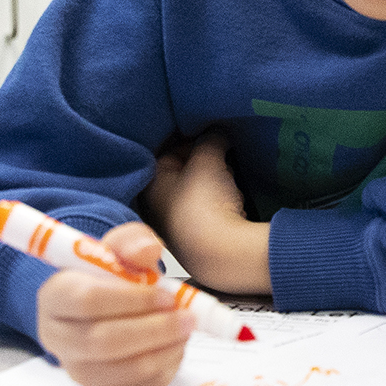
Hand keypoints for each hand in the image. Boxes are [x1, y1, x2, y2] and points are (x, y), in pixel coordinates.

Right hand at [36, 221, 196, 385]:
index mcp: (55, 296)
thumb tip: (148, 250)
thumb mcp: (123, 249)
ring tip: (185, 330)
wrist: (111, 307)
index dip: (132, 299)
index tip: (167, 294)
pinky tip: (173, 348)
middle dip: (154, 329)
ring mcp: (77, 370)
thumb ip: (133, 242)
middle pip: (102, 342)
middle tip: (187, 317)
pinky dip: (163, 370)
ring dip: (163, 350)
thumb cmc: (115, 276)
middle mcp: (57, 337)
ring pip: (123, 370)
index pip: (86, 301)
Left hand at [144, 131, 271, 295]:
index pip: (166, 150)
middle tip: (222, 151)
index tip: (210, 131)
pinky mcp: (197, 240)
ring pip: (194, 192)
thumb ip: (210, 139)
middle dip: (201, 159)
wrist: (223, 254)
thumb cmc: (204, 201)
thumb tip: (217, 132)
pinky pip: (206, 210)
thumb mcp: (207, 159)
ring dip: (212, 180)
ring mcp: (176, 227)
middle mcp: (156, 207)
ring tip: (231, 171)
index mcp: (150, 185)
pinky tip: (234, 196)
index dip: (189, 137)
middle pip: (180, 172)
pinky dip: (219, 200)